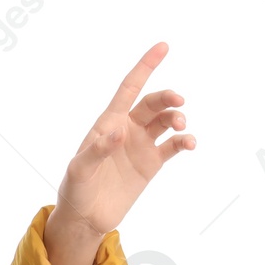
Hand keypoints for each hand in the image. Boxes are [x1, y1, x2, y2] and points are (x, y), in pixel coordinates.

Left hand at [44, 42, 195, 264]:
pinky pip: (173, 145)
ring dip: (177, 118)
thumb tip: (119, 133)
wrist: (85, 219)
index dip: (145, 67)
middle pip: (152, 103)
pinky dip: (184, 141)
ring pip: (165, 121)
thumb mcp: (80, 171)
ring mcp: (141, 145)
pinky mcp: (152, 164)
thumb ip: (97, 151)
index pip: (129, 89)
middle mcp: (127, 129)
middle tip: (179, 103)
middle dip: (168, 98)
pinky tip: (188, 143)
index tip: (163, 46)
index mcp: (107, 124)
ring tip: (181, 126)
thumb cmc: (76, 191)